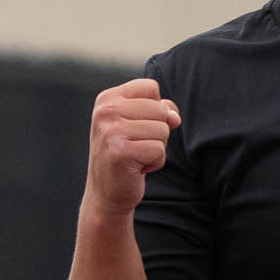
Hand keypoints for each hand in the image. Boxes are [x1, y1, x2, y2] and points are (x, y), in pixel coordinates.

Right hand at [84, 78, 181, 215]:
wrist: (107, 192)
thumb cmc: (125, 154)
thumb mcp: (138, 124)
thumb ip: (159, 110)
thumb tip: (174, 118)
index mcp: (107, 98)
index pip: (151, 87)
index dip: (155, 109)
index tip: (137, 126)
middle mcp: (106, 111)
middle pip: (160, 109)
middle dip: (157, 131)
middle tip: (135, 145)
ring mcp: (111, 131)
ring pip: (163, 130)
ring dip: (156, 148)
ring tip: (136, 156)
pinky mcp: (121, 152)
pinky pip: (159, 150)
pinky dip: (155, 163)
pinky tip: (137, 168)